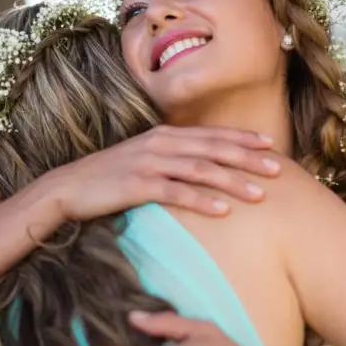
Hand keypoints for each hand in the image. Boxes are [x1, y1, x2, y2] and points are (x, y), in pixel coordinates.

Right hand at [44, 125, 281, 220]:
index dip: (243, 139)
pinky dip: (202, 200)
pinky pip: (176, 192)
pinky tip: (223, 210)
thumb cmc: (108, 178)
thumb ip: (172, 160)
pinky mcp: (137, 185)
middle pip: (213, 150)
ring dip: (232, 181)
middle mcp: (161, 144)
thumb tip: (202, 169)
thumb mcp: (144, 161)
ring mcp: (149, 163)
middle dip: (248, 159)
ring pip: (200, 170)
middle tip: (278, 169)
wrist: (67, 188)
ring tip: (260, 194)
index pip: (212, 135)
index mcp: (165, 135)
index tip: (271, 146)